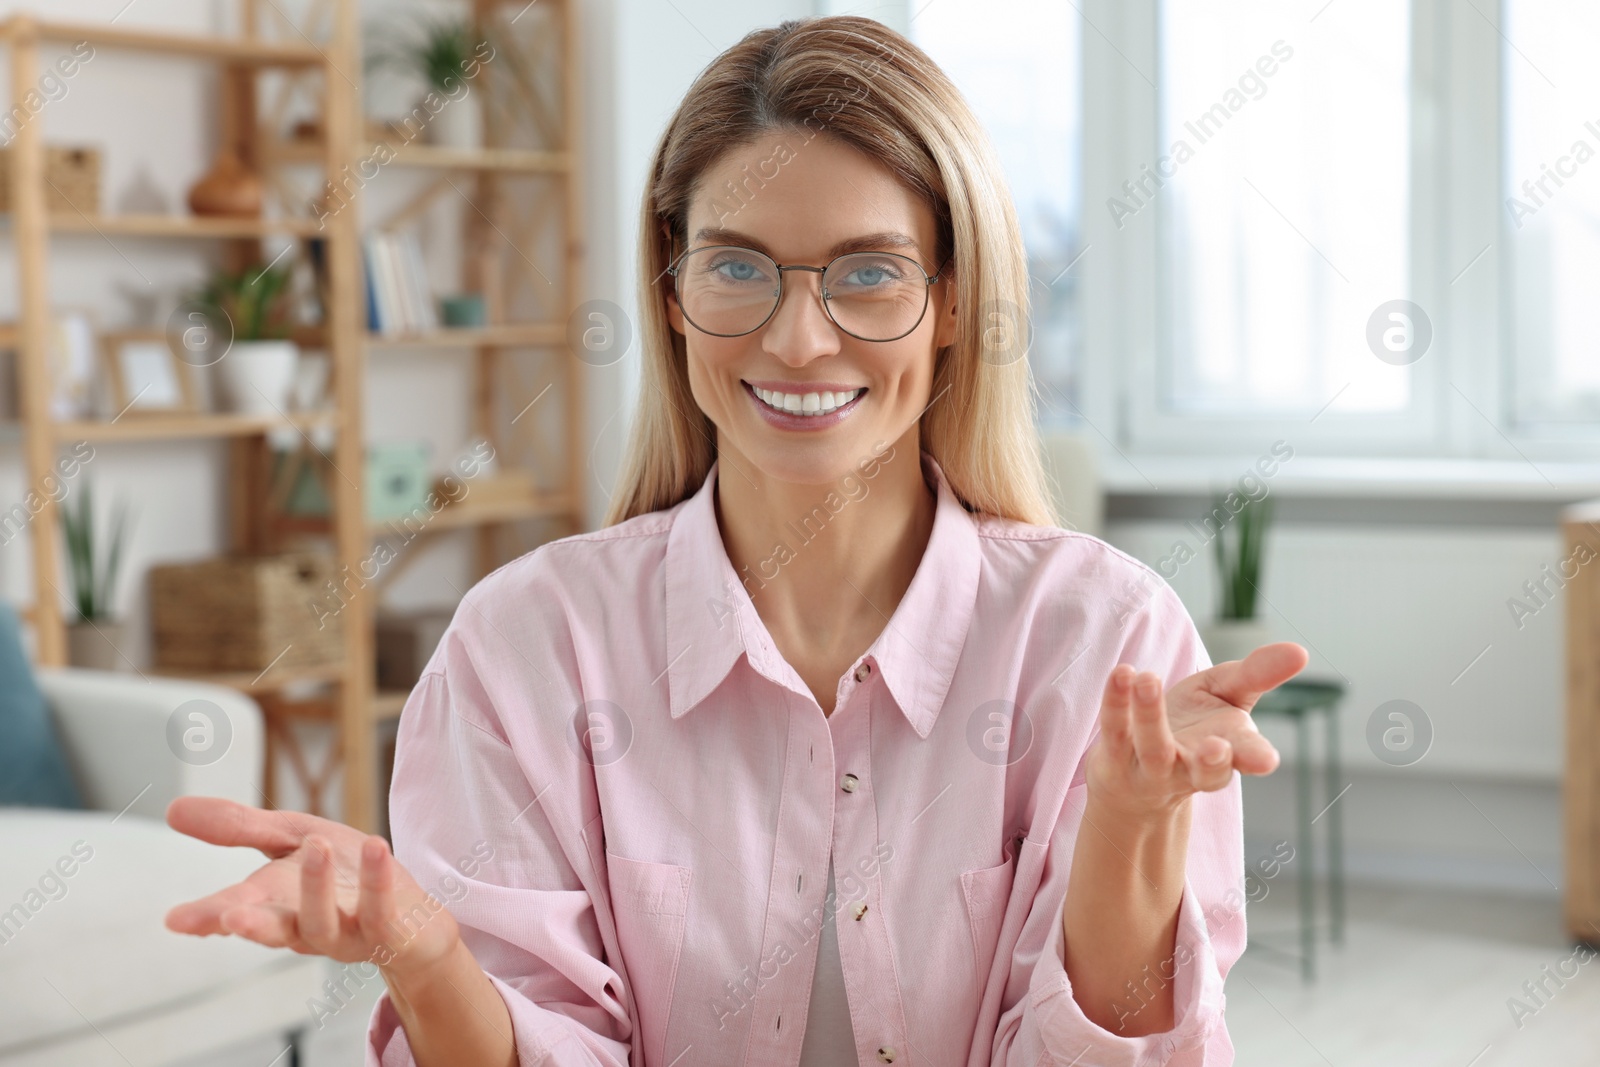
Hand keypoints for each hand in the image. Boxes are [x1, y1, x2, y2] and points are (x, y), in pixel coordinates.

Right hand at [164, 796, 458, 984]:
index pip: (236, 909)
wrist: (416, 920)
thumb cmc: (348, 877)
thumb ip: (240, 828)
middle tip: (226, 915)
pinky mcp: (389, 932)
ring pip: (323, 922)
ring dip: (315, 888)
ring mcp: (347, 933)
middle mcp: (305, 926)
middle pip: (271, 928)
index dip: (207, 916)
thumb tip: (172, 809)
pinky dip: (377, 881)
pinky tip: (375, 845)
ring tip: (314, 845)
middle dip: (248, 924)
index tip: (176, 920)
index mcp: (277, 904)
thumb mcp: (294, 839)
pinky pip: (380, 911)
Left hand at [1085, 642, 1308, 819]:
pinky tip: (1122, 674)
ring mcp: (1151, 768)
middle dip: (1212, 762)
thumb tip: (1300, 651)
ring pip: (1154, 748)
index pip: (1246, 757)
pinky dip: (1116, 703)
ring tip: (1148, 679)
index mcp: (1229, 751)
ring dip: (1151, 716)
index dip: (1256, 758)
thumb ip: (1259, 674)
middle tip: (1215, 747)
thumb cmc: (1194, 727)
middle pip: (1204, 772)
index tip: (1267, 760)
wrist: (1137, 773)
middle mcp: (1191, 767)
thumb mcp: (1228, 695)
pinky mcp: (1116, 758)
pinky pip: (1115, 730)